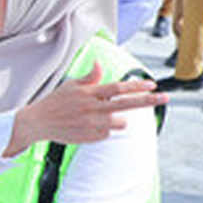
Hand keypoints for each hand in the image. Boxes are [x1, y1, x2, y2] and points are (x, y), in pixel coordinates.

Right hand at [5, 62, 166, 155]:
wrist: (37, 123)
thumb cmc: (55, 102)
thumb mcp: (70, 86)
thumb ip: (89, 78)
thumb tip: (98, 64)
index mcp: (89, 93)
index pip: (118, 88)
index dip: (136, 86)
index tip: (152, 84)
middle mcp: (93, 108)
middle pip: (127, 104)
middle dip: (148, 100)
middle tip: (165, 97)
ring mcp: (92, 124)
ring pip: (121, 122)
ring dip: (118, 119)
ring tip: (101, 116)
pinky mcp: (90, 137)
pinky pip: (108, 133)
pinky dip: (103, 129)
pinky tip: (88, 126)